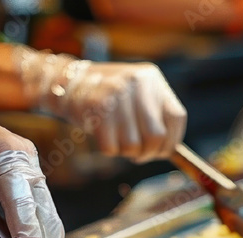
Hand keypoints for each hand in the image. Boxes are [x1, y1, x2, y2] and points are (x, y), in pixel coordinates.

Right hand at [16, 48, 186, 162]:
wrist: (66, 82)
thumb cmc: (105, 97)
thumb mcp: (134, 94)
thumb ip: (153, 115)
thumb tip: (171, 150)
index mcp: (151, 78)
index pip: (177, 118)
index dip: (171, 142)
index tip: (161, 152)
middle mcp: (136, 82)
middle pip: (156, 136)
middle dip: (148, 153)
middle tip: (137, 153)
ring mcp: (116, 94)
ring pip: (133, 146)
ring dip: (126, 152)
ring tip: (117, 140)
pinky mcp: (96, 109)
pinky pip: (112, 148)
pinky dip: (109, 150)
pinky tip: (103, 137)